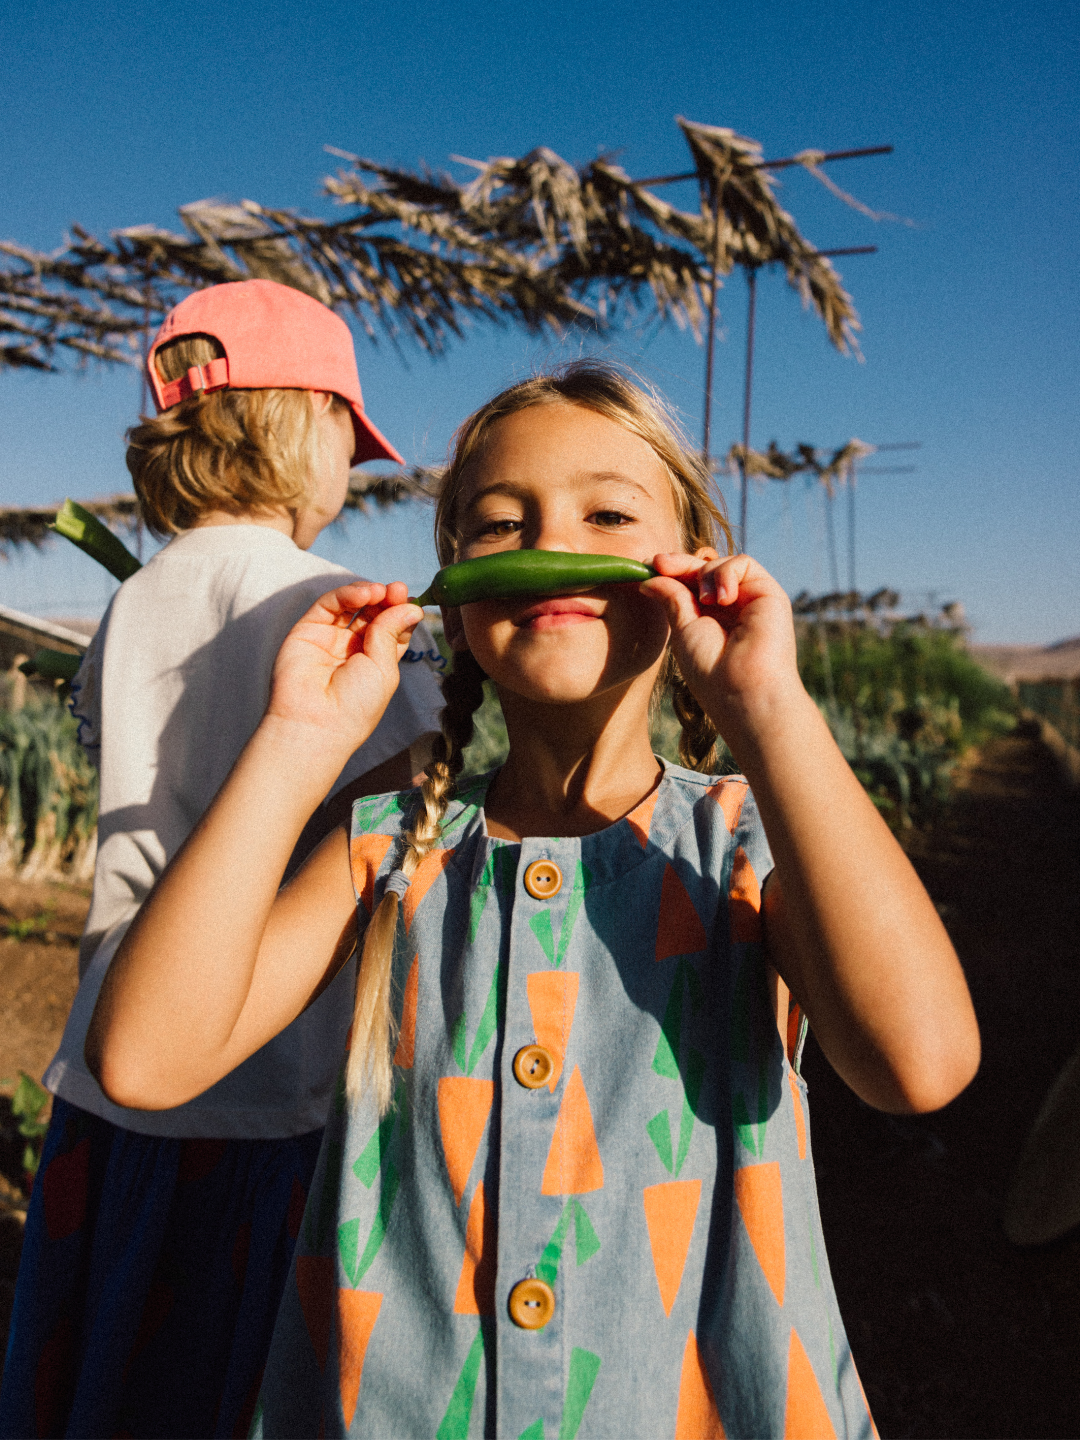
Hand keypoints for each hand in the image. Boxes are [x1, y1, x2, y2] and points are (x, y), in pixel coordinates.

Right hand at [266, 580, 422, 755]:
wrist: (316, 722)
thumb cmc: (355, 705)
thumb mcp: (384, 668)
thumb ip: (391, 633)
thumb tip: (411, 606)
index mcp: (375, 662)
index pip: (392, 628)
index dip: (401, 613)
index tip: (411, 601)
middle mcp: (352, 648)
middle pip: (373, 613)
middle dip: (387, 599)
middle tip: (398, 590)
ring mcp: (329, 638)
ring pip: (350, 605)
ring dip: (368, 593)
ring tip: (380, 591)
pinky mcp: (308, 630)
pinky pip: (328, 605)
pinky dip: (347, 594)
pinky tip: (363, 595)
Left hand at [641, 551, 805, 746]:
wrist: (742, 689)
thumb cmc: (710, 669)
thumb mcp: (683, 629)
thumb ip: (672, 598)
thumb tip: (650, 577)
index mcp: (710, 618)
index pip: (690, 584)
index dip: (671, 572)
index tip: (649, 567)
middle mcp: (731, 607)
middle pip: (705, 569)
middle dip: (680, 563)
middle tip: (659, 563)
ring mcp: (750, 599)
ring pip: (722, 563)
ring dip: (704, 574)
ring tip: (704, 601)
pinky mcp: (769, 593)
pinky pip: (743, 563)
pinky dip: (726, 573)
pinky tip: (722, 599)